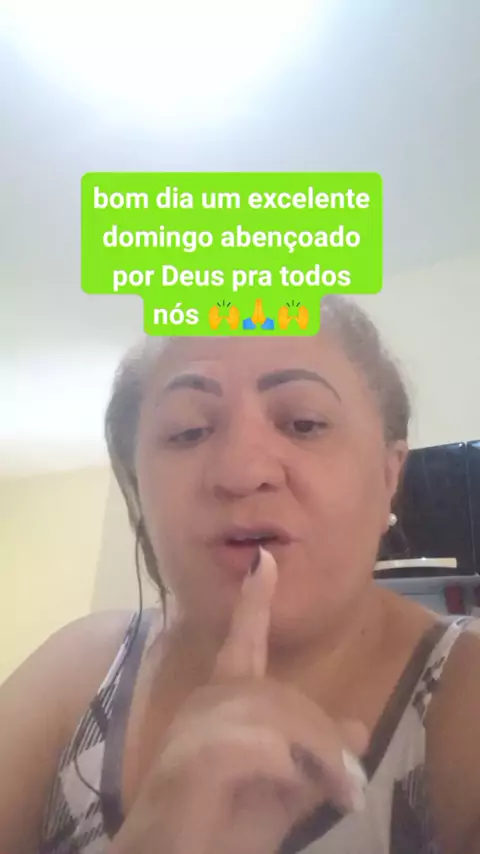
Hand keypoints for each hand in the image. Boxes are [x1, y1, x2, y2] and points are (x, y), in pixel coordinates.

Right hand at [111, 548, 367, 853]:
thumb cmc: (223, 826)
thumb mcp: (283, 790)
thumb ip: (315, 756)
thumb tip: (356, 728)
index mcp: (222, 702)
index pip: (241, 642)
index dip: (254, 602)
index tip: (266, 560)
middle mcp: (206, 703)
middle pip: (278, 693)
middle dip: (320, 736)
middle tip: (349, 784)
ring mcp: (195, 727)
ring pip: (272, 714)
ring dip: (313, 754)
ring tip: (337, 793)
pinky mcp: (192, 758)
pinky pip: (257, 745)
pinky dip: (288, 767)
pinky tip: (296, 787)